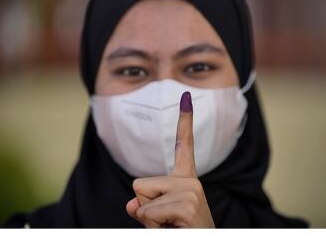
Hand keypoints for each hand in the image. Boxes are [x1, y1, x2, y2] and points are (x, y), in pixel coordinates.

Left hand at [126, 92, 215, 227]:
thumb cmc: (177, 234)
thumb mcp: (155, 221)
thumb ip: (143, 208)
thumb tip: (132, 204)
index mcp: (185, 181)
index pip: (184, 147)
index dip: (184, 121)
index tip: (186, 95)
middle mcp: (192, 182)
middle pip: (141, 184)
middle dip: (143, 207)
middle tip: (165, 223)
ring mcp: (193, 191)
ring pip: (143, 199)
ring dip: (149, 219)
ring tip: (170, 227)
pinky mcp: (189, 203)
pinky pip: (150, 210)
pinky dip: (153, 225)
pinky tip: (173, 228)